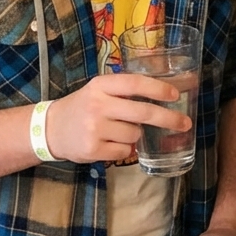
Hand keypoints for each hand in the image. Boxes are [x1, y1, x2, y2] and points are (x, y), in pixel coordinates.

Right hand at [46, 73, 191, 164]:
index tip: (176, 94)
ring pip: (135, 134)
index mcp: (101, 85)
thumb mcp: (99, 90)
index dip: (158, 88)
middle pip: (143, 112)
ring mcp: (94, 128)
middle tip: (185, 123)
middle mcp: (97, 105)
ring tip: (116, 131)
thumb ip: (125, 90)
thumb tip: (167, 94)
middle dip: (169, 118)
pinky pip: (124, 151)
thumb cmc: (83, 107)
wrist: (50, 129)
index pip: (135, 83)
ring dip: (135, 135)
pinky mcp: (92, 149)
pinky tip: (109, 144)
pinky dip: (124, 150)